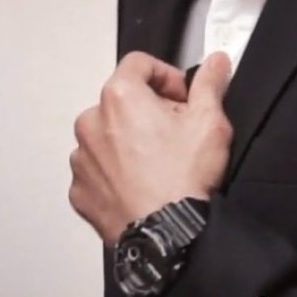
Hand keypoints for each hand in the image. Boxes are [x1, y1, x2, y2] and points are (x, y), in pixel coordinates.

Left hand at [69, 50, 233, 243]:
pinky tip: (142, 184)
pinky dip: (116, 172)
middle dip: (148, 111)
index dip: (167, 75)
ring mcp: (81, 159)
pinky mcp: (80, 190)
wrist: (166, 234)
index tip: (183, 97)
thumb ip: (210, 84)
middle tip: (176, 133)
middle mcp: (91, 123)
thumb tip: (216, 62)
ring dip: (129, 141)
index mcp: (120, 97)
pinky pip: (98, 170)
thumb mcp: (211, 121)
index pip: (139, 64)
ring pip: (107, 136)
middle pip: (122, 101)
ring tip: (159, 163)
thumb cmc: (183, 178)